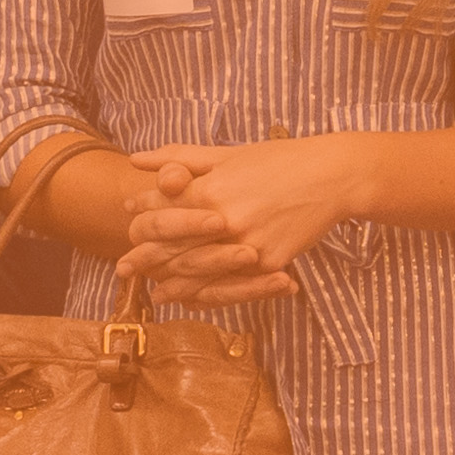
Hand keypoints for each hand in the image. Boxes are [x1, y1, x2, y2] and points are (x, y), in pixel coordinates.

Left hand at [123, 137, 372, 306]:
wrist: (331, 176)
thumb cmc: (277, 160)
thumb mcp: (226, 154)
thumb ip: (179, 158)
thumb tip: (135, 160)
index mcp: (209, 190)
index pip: (160, 210)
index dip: (141, 216)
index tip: (128, 221)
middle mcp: (223, 220)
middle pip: (172, 248)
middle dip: (144, 260)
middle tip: (123, 270)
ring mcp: (246, 245)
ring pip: (198, 273)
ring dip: (172, 286)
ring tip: (156, 294)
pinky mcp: (269, 262)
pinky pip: (233, 285)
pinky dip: (210, 295)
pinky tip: (196, 299)